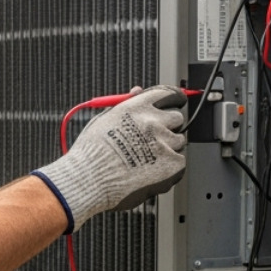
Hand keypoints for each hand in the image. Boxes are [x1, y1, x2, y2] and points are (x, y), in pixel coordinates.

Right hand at [33, 85, 186, 232]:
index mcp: (137, 108)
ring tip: (147, 159)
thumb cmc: (91, 153)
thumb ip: (127, 104)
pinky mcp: (171, 164)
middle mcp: (153, 122)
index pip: (167, 94)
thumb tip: (138, 91)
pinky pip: (180, 162)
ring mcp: (164, 143)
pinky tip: (152, 171)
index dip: (172, 99)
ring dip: (168, 148)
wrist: (90, 180)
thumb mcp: (105, 119)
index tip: (175, 102)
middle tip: (154, 139)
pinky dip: (170, 167)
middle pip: (176, 118)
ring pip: (178, 141)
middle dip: (168, 126)